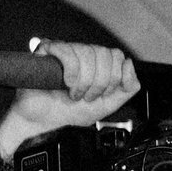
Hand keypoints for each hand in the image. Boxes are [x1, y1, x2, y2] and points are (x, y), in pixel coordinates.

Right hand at [0, 41, 138, 153]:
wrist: (42, 120)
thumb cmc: (68, 112)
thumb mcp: (107, 105)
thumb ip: (127, 88)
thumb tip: (129, 64)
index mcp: (98, 65)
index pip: (117, 56)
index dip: (113, 78)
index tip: (101, 94)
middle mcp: (83, 55)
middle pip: (104, 53)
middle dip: (98, 83)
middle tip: (86, 95)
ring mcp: (66, 50)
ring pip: (87, 53)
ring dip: (83, 82)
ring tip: (74, 93)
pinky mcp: (48, 50)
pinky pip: (67, 51)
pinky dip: (71, 73)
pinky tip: (66, 84)